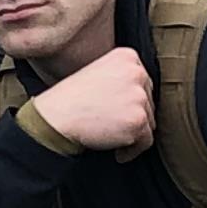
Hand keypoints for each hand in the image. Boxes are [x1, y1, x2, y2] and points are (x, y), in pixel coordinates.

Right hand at [36, 45, 158, 155]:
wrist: (56, 116)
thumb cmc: (71, 99)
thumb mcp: (99, 72)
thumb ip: (123, 78)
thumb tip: (142, 98)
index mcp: (127, 57)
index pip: (143, 84)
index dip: (130, 102)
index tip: (116, 111)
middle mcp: (137, 73)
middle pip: (149, 103)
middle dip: (132, 117)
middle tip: (111, 125)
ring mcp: (139, 96)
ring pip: (149, 122)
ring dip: (132, 133)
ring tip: (110, 135)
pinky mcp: (138, 119)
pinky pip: (146, 141)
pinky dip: (132, 150)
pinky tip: (116, 150)